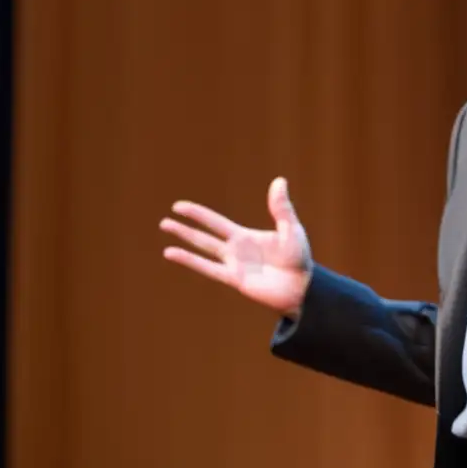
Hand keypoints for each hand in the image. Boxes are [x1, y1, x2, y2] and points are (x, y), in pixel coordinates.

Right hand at [160, 176, 312, 317]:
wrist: (302, 286)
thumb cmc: (299, 258)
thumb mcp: (291, 228)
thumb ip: (281, 208)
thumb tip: (279, 181)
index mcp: (246, 236)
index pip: (216, 222)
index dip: (198, 214)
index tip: (180, 206)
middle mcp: (235, 250)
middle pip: (204, 236)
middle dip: (186, 228)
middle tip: (166, 220)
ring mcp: (233, 265)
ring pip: (203, 250)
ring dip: (184, 240)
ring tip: (165, 232)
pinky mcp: (235, 279)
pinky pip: (208, 268)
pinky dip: (190, 260)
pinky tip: (171, 253)